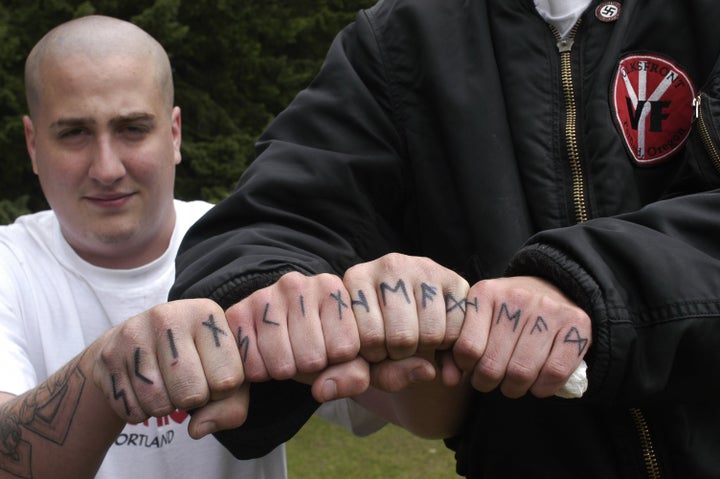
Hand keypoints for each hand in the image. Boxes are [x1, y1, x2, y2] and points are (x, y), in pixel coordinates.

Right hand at [92, 298, 247, 437]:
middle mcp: (168, 316)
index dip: (223, 390)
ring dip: (166, 408)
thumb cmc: (194, 359)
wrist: (135, 343)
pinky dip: (141, 412)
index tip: (213, 373)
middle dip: (194, 401)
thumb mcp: (225, 372)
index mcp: (205, 313)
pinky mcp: (108, 356)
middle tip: (188, 383)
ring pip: (160, 405)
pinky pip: (132, 410)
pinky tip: (143, 389)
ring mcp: (134, 334)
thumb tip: (198, 429)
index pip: (228, 379)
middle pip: (193, 394)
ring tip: (166, 385)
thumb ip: (232, 407)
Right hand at [224, 272, 366, 400]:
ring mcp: (265, 295)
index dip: (339, 361)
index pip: (345, 349)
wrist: (280, 327)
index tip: (333, 347)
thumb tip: (323, 390)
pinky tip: (265, 355)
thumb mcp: (349, 357)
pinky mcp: (237, 313)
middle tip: (306, 352)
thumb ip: (355, 375)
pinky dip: (261, 372)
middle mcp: (298, 283)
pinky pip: (254, 367)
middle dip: (311, 367)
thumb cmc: (321, 341)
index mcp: (332, 288)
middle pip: (313, 359)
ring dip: (286, 371)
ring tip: (287, 353)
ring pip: (282, 365)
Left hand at [343, 253, 469, 362]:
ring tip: (415, 339)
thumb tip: (427, 372)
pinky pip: (456, 329)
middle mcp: (390, 265)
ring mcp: (423, 268)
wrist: (408, 311)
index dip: (374, 357)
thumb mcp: (365, 358)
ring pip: (431, 334)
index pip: (369, 337)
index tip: (373, 350)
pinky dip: (449, 344)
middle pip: (402, 337)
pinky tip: (435, 334)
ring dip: (426, 350)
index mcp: (357, 278)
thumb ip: (382, 375)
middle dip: (401, 354)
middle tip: (397, 347)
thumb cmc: (376, 336)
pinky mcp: (454, 279)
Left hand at [453, 276, 591, 397]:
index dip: (467, 368)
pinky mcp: (576, 323)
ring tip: (512, 383)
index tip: (472, 367)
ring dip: (514, 388)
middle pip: (494, 365)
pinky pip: (555, 372)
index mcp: (486, 293)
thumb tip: (449, 381)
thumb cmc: (506, 313)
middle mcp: (517, 297)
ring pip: (522, 372)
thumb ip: (455, 348)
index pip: (467, 348)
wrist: (553, 288)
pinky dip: (543, 388)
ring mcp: (548, 309)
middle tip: (491, 381)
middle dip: (488, 382)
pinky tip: (537, 384)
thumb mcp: (478, 318)